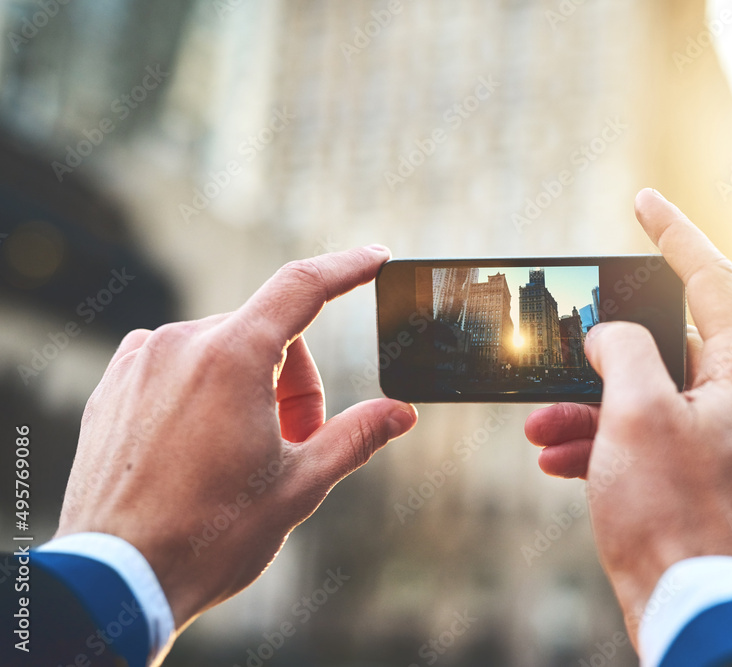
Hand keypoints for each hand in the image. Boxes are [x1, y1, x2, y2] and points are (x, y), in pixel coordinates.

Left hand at [54, 246, 417, 632]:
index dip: (347, 268)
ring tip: (243, 458)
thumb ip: (356, 436)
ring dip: (250, 389)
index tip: (375, 257)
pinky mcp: (114, 385)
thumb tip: (401, 413)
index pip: (302, 287)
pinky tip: (201, 449)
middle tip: (296, 445)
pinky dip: (205, 392)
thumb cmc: (210, 535)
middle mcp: (181, 343)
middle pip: (268, 336)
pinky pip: (179, 365)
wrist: (114, 578)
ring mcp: (140, 361)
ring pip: (223, 351)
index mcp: (232, 358)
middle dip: (295, 383)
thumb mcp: (299, 486)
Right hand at [524, 189, 731, 642]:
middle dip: (597, 357)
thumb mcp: (636, 413)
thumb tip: (611, 335)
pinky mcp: (696, 479)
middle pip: (665, 348)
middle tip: (554, 355)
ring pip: (645, 399)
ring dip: (587, 409)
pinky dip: (601, 444)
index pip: (713, 280)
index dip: (675, 234)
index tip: (643, 202)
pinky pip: (644, 441)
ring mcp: (720, 444)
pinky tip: (557, 461)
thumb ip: (622, 351)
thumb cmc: (672, 514)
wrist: (690, 610)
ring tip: (538, 429)